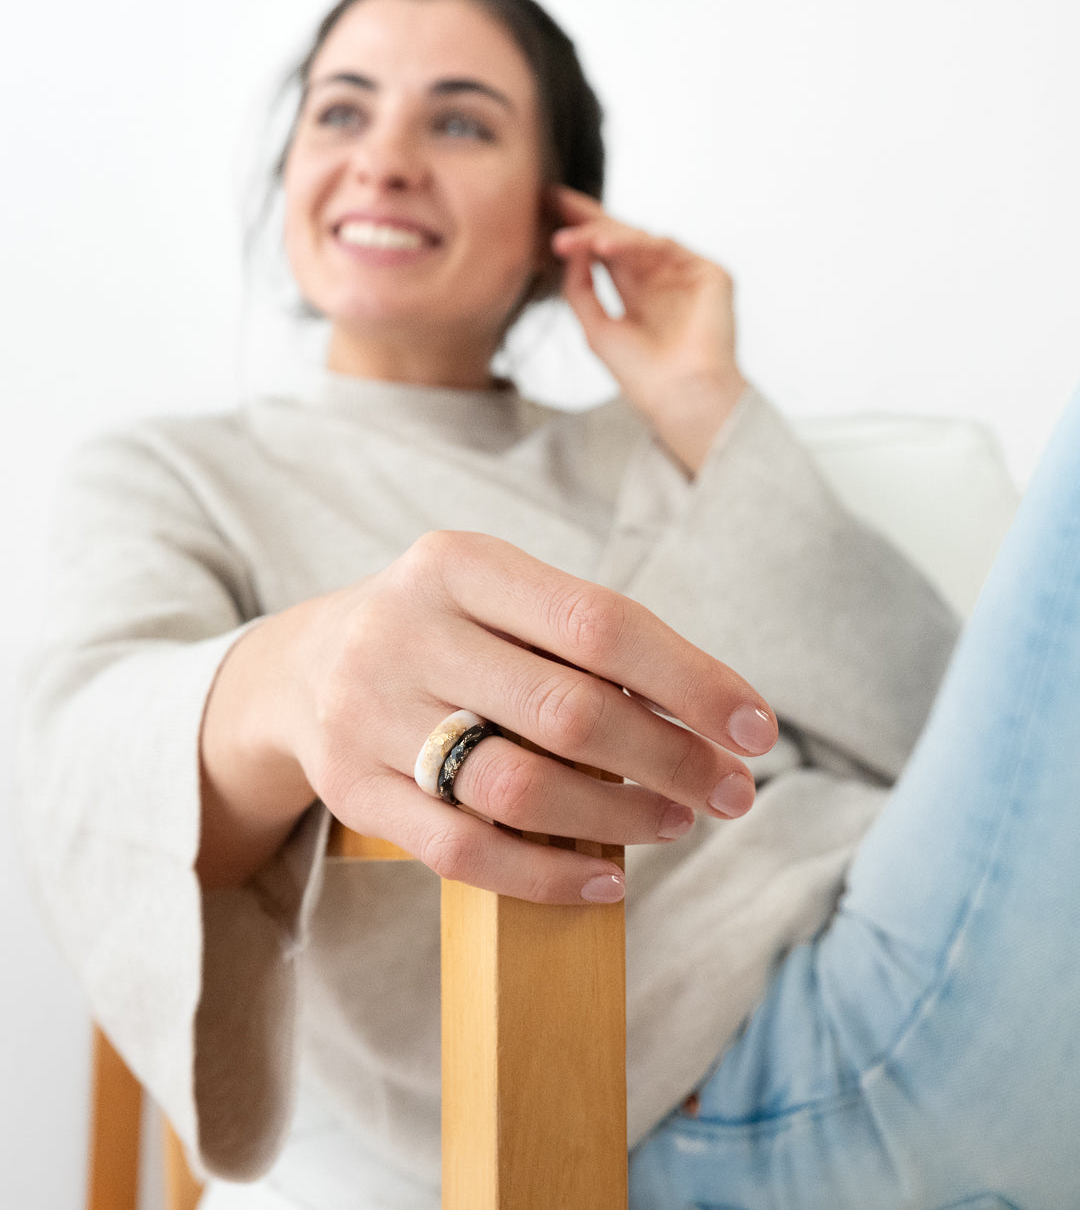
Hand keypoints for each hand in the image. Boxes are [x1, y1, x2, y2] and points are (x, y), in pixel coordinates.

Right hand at [198, 532, 775, 902]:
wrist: (302, 667)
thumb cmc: (442, 631)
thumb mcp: (497, 597)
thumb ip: (584, 640)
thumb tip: (710, 716)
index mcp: (456, 563)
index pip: (598, 623)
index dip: (690, 679)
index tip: (757, 728)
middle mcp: (404, 630)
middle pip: (567, 710)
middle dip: (671, 758)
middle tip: (732, 790)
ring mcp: (368, 714)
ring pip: (517, 787)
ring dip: (621, 817)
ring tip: (679, 821)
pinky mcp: (351, 789)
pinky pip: (463, 852)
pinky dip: (549, 873)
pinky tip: (608, 877)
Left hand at [551, 187, 746, 473]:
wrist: (678, 396)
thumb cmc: (641, 376)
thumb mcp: (595, 328)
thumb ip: (579, 288)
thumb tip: (570, 247)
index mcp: (637, 296)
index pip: (605, 253)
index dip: (578, 230)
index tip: (545, 208)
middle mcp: (661, 281)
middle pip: (621, 237)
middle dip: (586, 217)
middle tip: (552, 198)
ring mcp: (685, 275)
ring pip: (639, 240)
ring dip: (602, 235)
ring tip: (569, 240)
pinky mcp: (708, 274)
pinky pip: (666, 246)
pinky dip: (635, 243)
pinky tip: (604, 246)